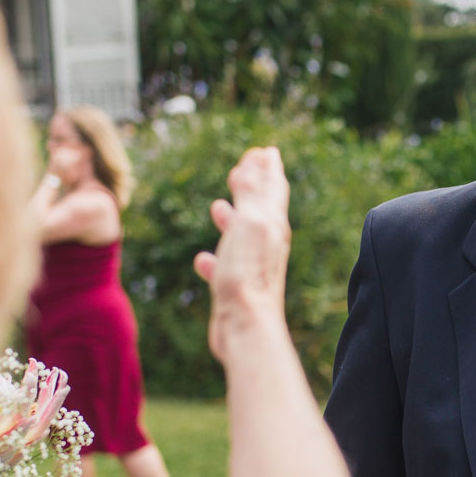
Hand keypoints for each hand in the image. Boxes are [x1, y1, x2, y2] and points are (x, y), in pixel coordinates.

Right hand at [193, 147, 291, 360]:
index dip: (268, 168)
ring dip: (231, 218)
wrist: (246, 326)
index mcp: (272, 225)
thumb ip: (251, 193)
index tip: (265, 150)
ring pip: (242, 236)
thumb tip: (256, 161)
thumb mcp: (249, 222)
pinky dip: (214, 258)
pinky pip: (224, 267)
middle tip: (246, 167)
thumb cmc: (247, 273)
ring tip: (217, 205)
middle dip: (253, 186)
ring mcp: (252, 268)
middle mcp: (266, 245)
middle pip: (261, 208)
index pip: (273, 188)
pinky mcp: (236, 289)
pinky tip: (202, 259)